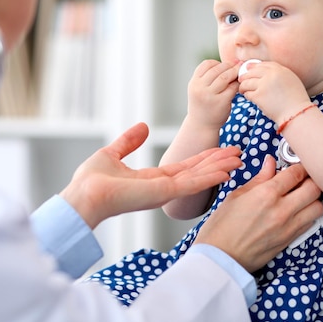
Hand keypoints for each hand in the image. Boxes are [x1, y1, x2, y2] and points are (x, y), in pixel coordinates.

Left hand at [60, 122, 241, 228]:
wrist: (84, 195)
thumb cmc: (91, 181)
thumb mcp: (113, 154)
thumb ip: (129, 142)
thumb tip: (142, 126)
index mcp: (152, 179)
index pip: (184, 167)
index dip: (203, 158)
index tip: (219, 149)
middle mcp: (162, 186)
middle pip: (197, 172)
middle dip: (217, 162)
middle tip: (238, 153)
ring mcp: (165, 191)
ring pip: (199, 177)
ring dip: (219, 168)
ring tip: (238, 159)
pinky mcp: (164, 193)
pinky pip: (192, 184)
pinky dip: (210, 177)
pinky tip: (225, 171)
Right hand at [186, 59, 239, 129]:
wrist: (201, 125)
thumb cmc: (202, 105)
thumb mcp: (198, 89)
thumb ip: (207, 77)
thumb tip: (229, 63)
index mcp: (194, 83)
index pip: (206, 64)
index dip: (217, 62)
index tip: (224, 65)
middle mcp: (200, 88)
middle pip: (217, 69)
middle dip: (229, 66)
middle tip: (237, 66)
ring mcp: (210, 96)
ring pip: (225, 77)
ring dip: (234, 73)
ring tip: (239, 73)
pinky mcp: (221, 102)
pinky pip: (232, 88)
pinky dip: (237, 84)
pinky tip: (239, 85)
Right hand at [194, 156, 322, 272]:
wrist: (220, 257)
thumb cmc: (222, 227)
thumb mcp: (236, 196)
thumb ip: (259, 179)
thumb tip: (270, 164)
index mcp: (266, 194)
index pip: (296, 173)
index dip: (299, 166)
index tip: (295, 167)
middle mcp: (282, 210)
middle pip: (314, 188)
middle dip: (310, 180)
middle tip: (301, 180)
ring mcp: (288, 227)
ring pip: (317, 207)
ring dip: (312, 199)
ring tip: (301, 197)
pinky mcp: (290, 240)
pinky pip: (310, 223)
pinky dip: (308, 214)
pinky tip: (296, 212)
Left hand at [238, 61, 310, 124]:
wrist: (296, 113)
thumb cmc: (296, 100)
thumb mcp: (292, 81)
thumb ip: (280, 75)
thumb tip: (266, 74)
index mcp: (281, 70)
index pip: (263, 64)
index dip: (254, 67)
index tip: (249, 69)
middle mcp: (272, 75)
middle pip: (252, 71)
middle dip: (245, 76)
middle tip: (241, 80)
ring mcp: (264, 84)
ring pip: (247, 82)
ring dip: (243, 86)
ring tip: (242, 90)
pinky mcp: (259, 95)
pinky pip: (248, 93)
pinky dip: (246, 95)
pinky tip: (248, 97)